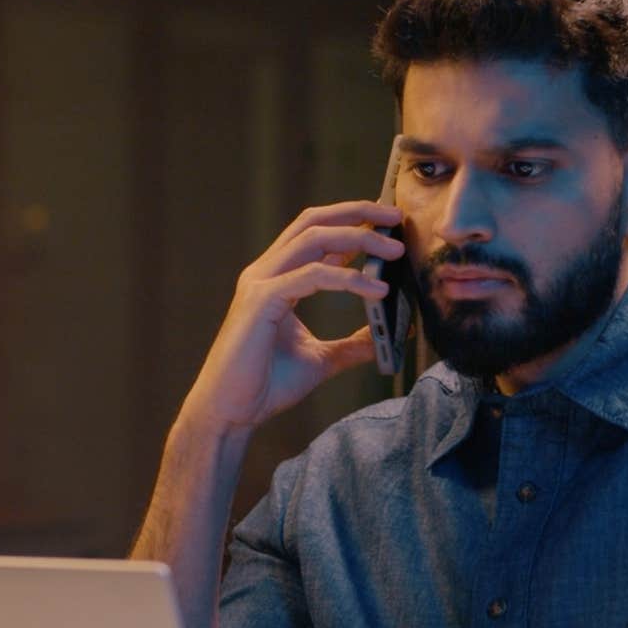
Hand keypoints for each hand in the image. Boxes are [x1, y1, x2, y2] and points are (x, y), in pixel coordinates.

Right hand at [183, 201, 404, 433]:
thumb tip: (392, 334)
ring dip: (359, 238)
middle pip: (314, 223)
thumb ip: (353, 344)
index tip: (389, 222)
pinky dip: (349, 278)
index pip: (315, 233)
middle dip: (358, 213)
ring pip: (314, 239)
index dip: (352, 220)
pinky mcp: (261, 301)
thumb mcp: (322, 359)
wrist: (231, 414)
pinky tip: (378, 289)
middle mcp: (265, 272)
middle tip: (396, 218)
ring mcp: (260, 283)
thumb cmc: (266, 385)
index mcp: (276, 278)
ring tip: (395, 249)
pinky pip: (312, 275)